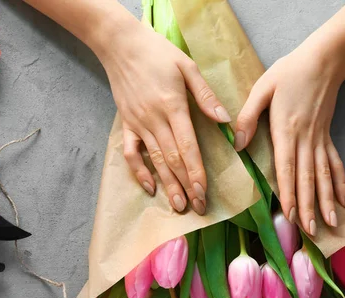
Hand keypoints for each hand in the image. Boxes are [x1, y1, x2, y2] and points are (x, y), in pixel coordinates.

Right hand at [98, 20, 230, 215]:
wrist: (120, 44)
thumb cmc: (157, 52)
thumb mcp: (187, 66)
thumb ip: (205, 95)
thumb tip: (225, 119)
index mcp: (173, 106)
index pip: (188, 147)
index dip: (196, 172)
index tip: (203, 192)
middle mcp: (155, 119)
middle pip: (173, 159)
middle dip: (186, 185)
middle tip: (197, 207)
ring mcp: (138, 123)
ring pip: (155, 160)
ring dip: (167, 185)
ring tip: (178, 206)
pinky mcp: (126, 124)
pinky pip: (131, 153)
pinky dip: (139, 171)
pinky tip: (150, 187)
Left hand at [235, 44, 344, 235]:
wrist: (324, 59)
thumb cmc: (289, 72)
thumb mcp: (262, 88)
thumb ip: (248, 117)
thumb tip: (237, 144)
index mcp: (286, 129)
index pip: (287, 167)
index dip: (289, 192)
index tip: (291, 215)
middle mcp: (306, 139)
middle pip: (307, 178)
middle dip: (309, 206)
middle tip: (311, 231)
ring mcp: (320, 140)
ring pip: (324, 175)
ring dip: (327, 201)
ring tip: (332, 224)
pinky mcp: (328, 137)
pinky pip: (336, 164)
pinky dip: (341, 184)